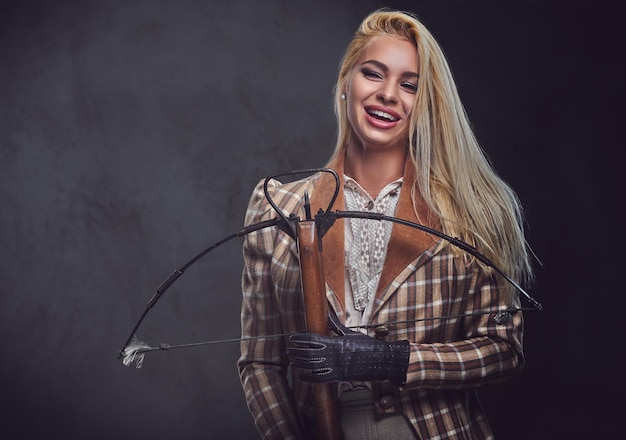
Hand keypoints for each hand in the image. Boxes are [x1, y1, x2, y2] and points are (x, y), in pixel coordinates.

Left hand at [287, 309, 409, 385]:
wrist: (380, 360)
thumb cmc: (366, 344)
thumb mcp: (350, 333)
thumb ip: (335, 325)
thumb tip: (328, 312)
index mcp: (334, 342)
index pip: (311, 338)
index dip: (300, 338)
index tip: (292, 338)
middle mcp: (332, 354)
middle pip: (308, 353)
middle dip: (296, 352)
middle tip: (288, 350)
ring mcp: (335, 366)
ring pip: (311, 365)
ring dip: (299, 364)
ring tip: (292, 361)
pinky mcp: (338, 377)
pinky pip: (319, 378)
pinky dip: (308, 378)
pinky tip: (301, 376)